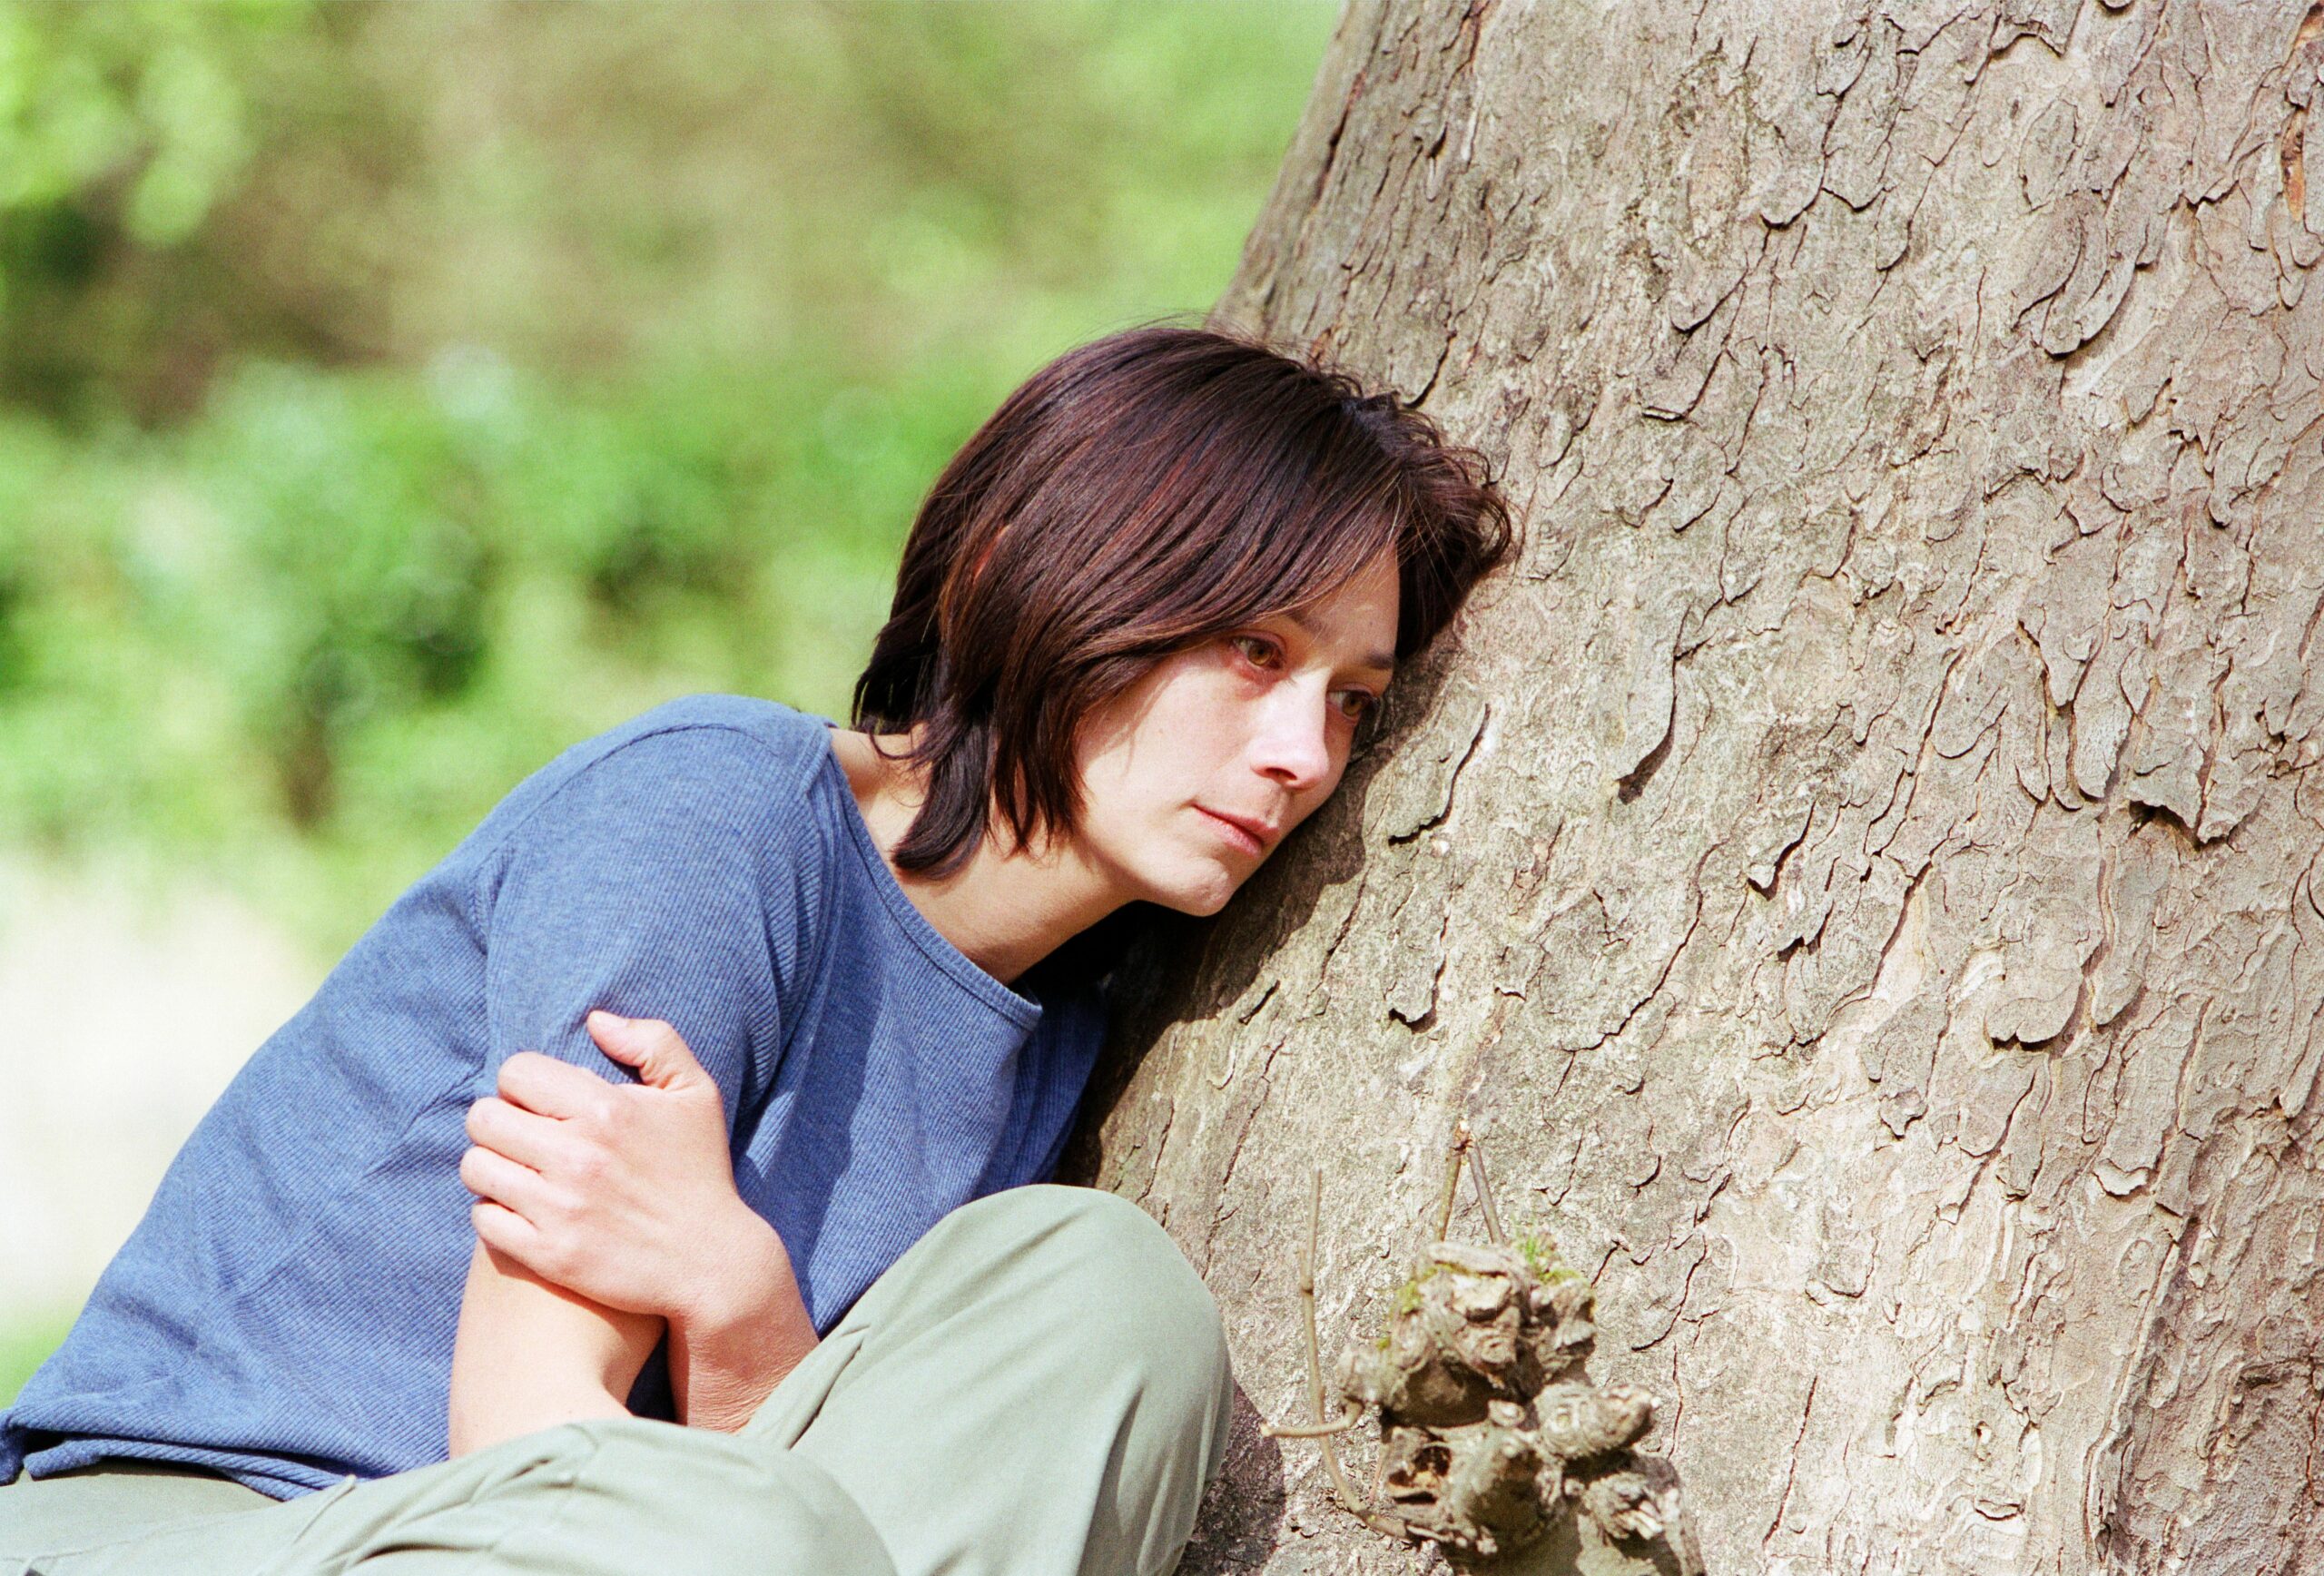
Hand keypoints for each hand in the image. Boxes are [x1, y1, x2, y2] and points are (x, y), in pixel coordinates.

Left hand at [461, 1011, 801, 1341]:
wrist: (712, 1263)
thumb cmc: (701, 1173)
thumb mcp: (697, 1094)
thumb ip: (653, 1042)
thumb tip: (595, 1019)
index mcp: (607, 1109)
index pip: (516, 1072)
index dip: (524, 1083)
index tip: (542, 1103)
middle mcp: (577, 1155)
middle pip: (483, 1118)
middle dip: (498, 1122)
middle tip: (522, 1137)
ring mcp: (559, 1208)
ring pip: (476, 1168)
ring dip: (491, 1166)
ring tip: (517, 1173)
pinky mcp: (548, 1254)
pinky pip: (483, 1220)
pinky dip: (494, 1213)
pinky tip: (521, 1211)